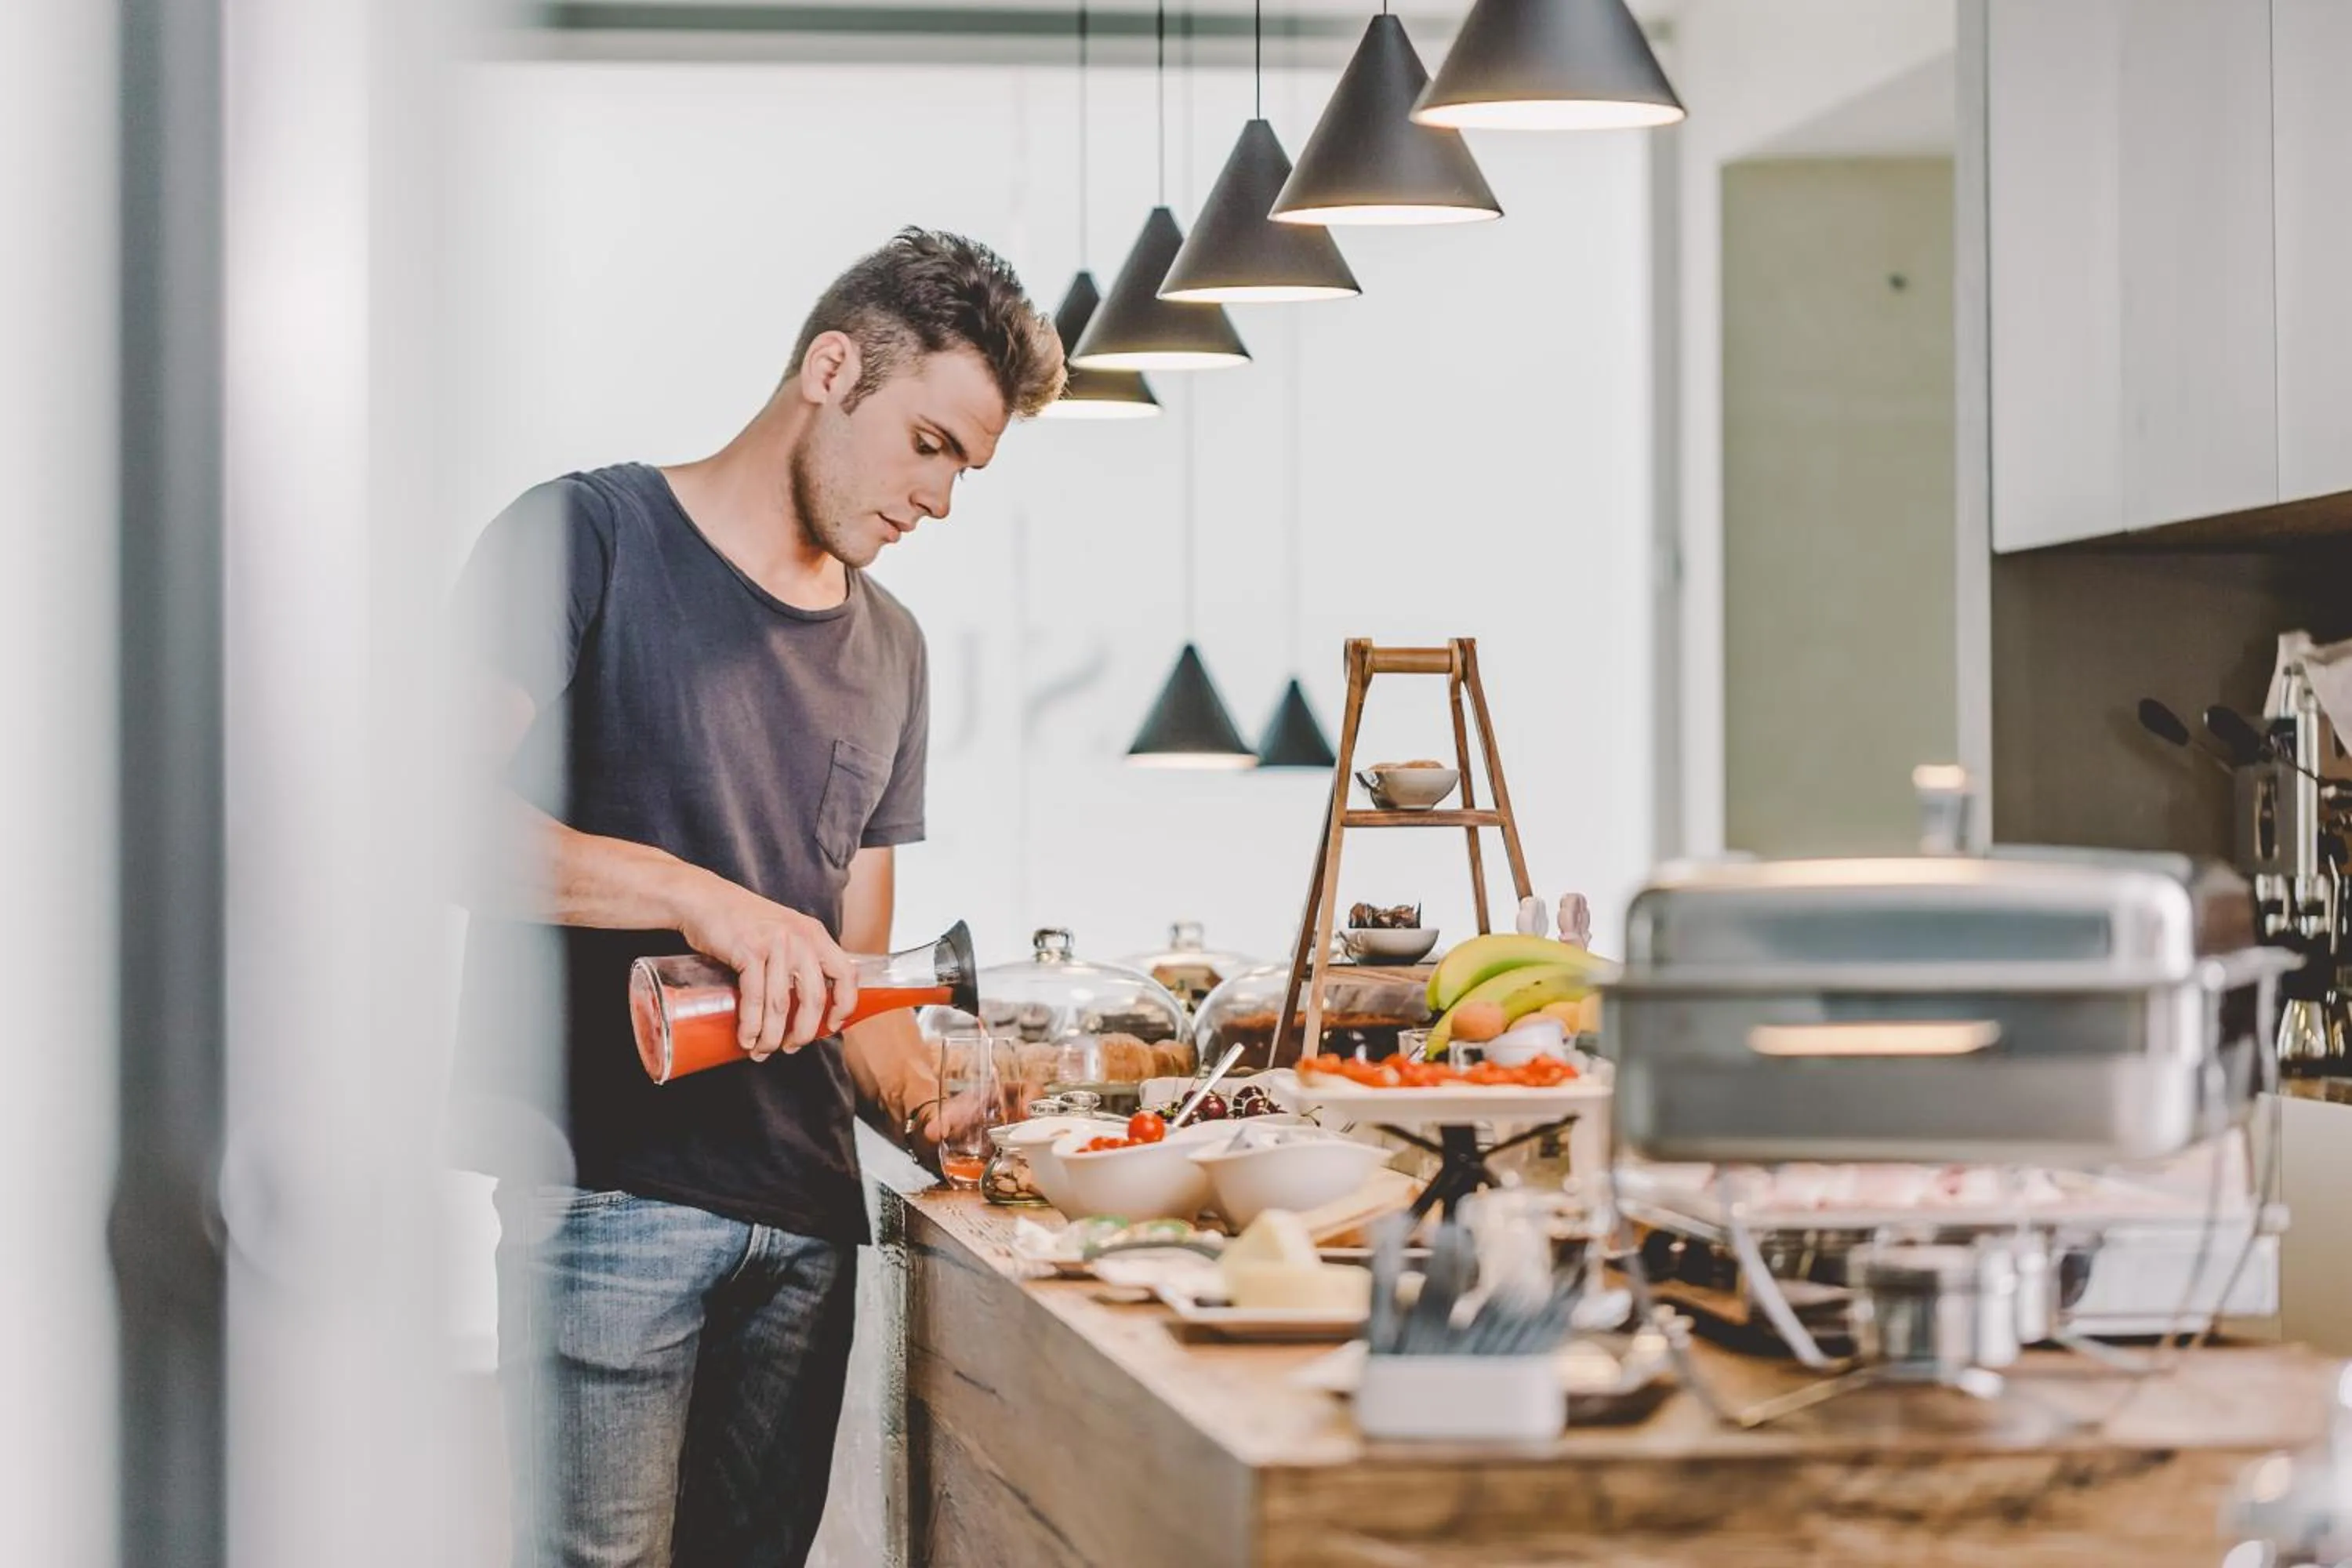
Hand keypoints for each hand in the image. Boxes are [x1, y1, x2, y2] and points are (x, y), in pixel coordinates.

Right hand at [673, 871, 858, 1058]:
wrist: (703, 899)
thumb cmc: (741, 921)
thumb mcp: (782, 931)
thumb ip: (798, 957)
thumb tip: (805, 1003)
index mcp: (814, 935)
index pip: (846, 974)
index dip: (845, 1005)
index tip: (833, 1026)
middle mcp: (801, 938)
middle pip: (814, 998)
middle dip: (803, 1032)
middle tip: (791, 1048)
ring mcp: (776, 944)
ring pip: (781, 1004)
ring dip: (772, 1036)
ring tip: (762, 1051)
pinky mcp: (749, 951)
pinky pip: (755, 998)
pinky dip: (751, 1025)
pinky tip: (746, 1039)